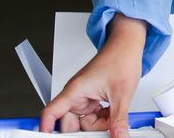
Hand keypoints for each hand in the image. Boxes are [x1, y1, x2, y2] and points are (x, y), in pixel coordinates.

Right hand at [40, 14, 145, 134]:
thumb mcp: (122, 94)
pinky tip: (113, 113)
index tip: (46, 137)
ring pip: (84, 123)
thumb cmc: (120, 58)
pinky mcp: (92, 99)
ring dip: (98, 125)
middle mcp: (76, 95)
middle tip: (102, 131)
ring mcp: (84, 98)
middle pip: (70, 123)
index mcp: (76, 90)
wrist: (127, 46)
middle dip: (86, 131)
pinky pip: (92, 117)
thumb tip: (118, 136)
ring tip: (113, 117)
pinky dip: (103, 119)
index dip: (46, 127)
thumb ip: (118, 119)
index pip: (51, 112)